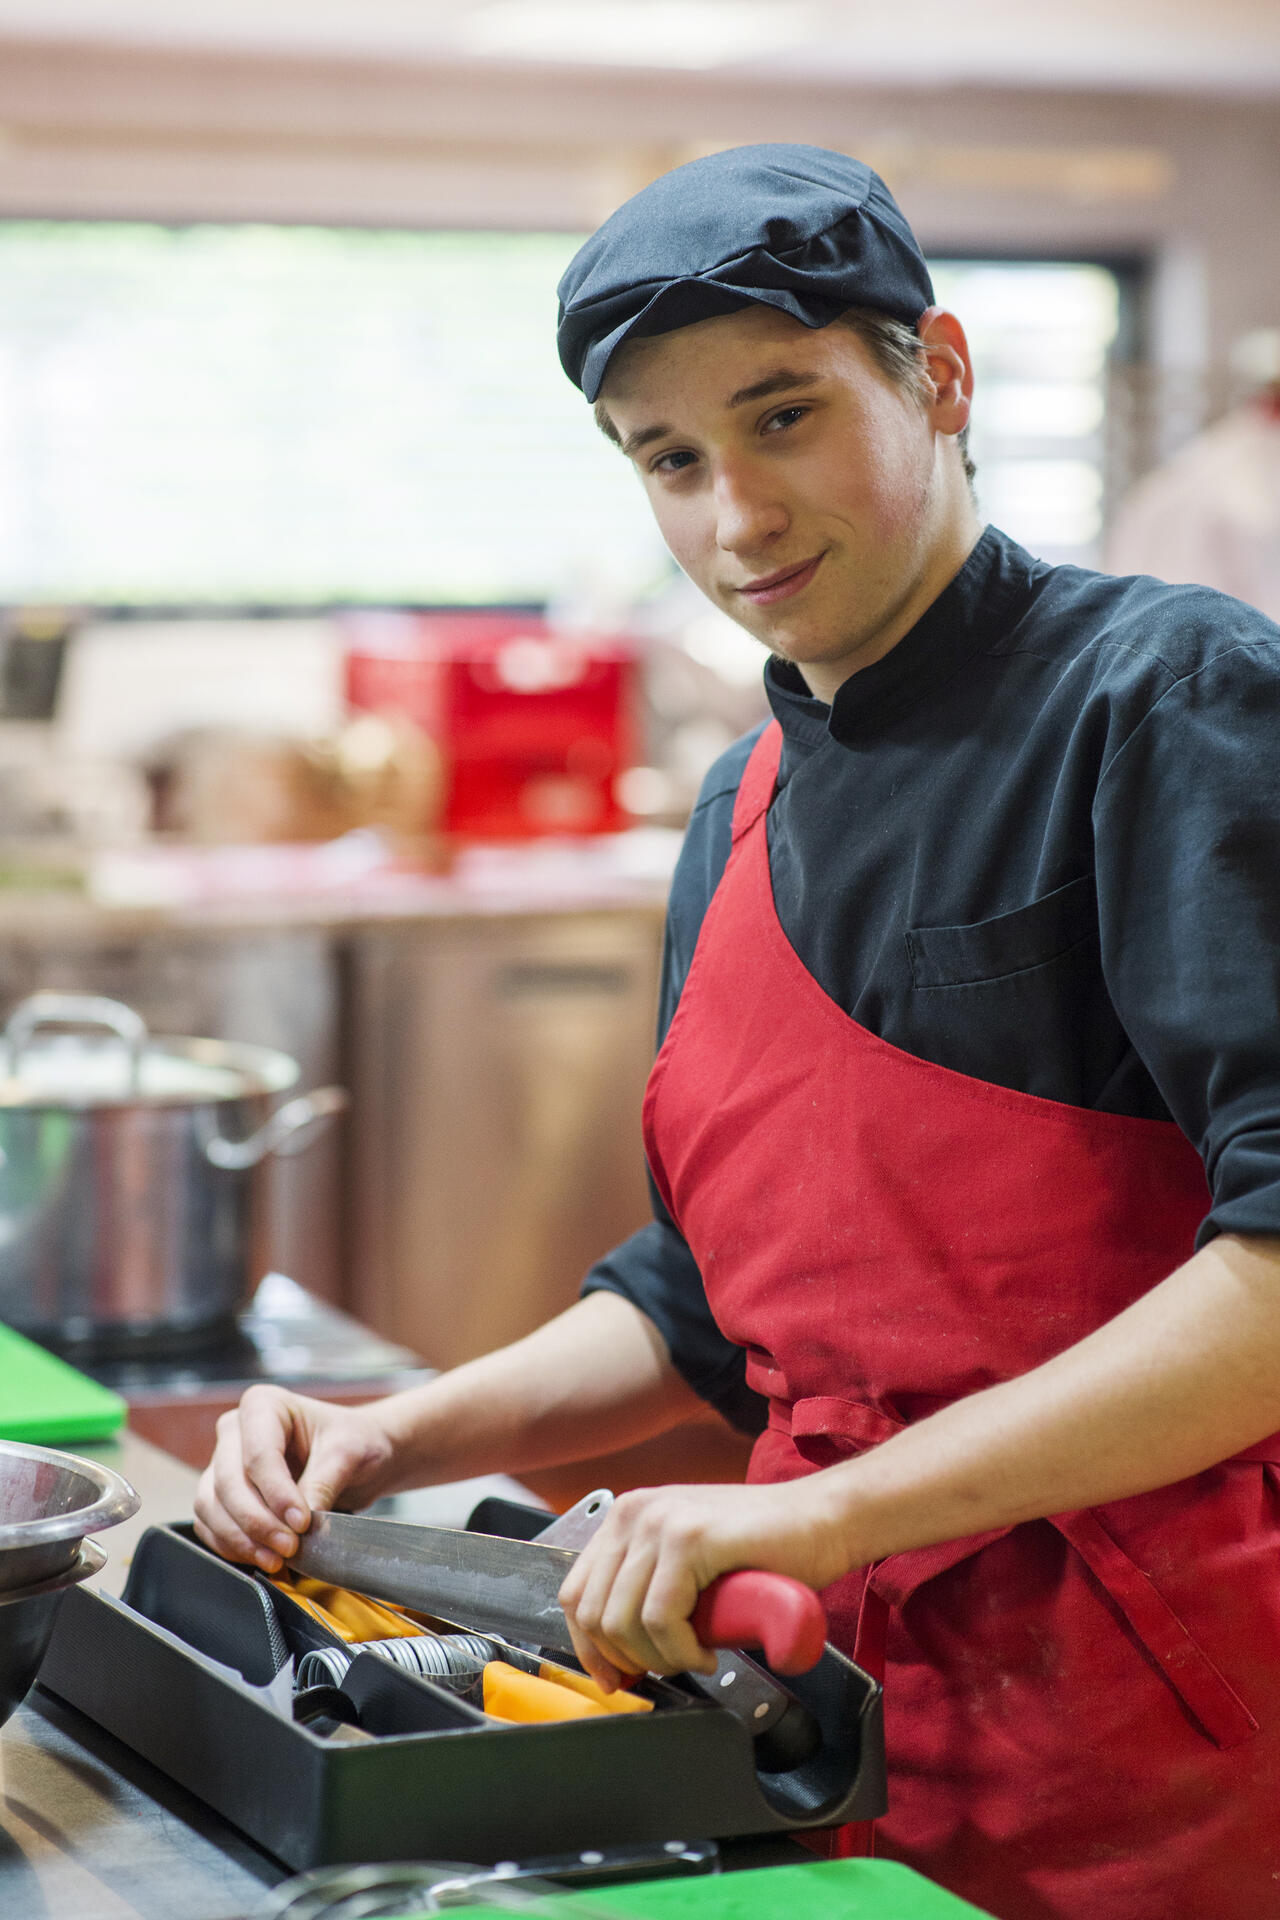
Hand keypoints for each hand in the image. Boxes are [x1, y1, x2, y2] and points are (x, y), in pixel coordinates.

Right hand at [192, 1385, 397, 1570]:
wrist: (357, 1457)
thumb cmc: (354, 1442)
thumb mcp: (348, 1454)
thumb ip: (321, 1485)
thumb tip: (297, 1524)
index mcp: (264, 1405)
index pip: (259, 1455)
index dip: (277, 1494)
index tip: (302, 1522)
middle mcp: (235, 1431)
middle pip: (228, 1481)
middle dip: (257, 1521)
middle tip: (289, 1546)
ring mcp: (222, 1463)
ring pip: (211, 1505)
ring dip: (240, 1538)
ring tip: (276, 1559)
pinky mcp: (221, 1495)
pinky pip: (210, 1524)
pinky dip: (231, 1545)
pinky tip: (260, 1557)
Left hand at [556, 1478, 847, 1689]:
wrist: (824, 1520)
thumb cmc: (765, 1549)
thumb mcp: (689, 1563)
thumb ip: (649, 1587)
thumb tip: (614, 1651)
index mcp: (628, 1517)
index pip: (575, 1593)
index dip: (589, 1648)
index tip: (615, 1677)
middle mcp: (636, 1512)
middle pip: (594, 1613)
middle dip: (627, 1660)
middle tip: (669, 1667)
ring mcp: (662, 1521)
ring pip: (623, 1621)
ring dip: (659, 1658)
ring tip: (694, 1656)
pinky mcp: (692, 1538)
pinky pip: (661, 1619)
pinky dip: (682, 1651)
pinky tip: (708, 1650)